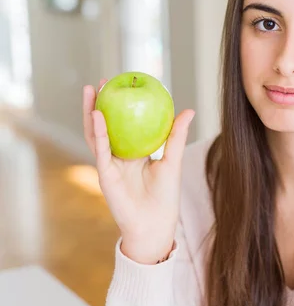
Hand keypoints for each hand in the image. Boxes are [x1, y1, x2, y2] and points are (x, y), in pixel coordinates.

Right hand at [83, 79, 194, 263]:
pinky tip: (97, 115)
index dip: (123, 105)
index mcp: (135, 153)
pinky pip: (100, 149)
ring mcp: (110, 164)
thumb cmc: (166, 196)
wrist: (155, 224)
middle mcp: (119, 156)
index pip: (126, 124)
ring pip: (96, 133)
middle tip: (104, 81)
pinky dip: (98, 132)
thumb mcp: (173, 160)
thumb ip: (176, 135)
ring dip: (92, 111)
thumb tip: (188, 110)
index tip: (125, 84)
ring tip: (92, 90)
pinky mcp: (105, 174)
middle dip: (102, 103)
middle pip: (107, 125)